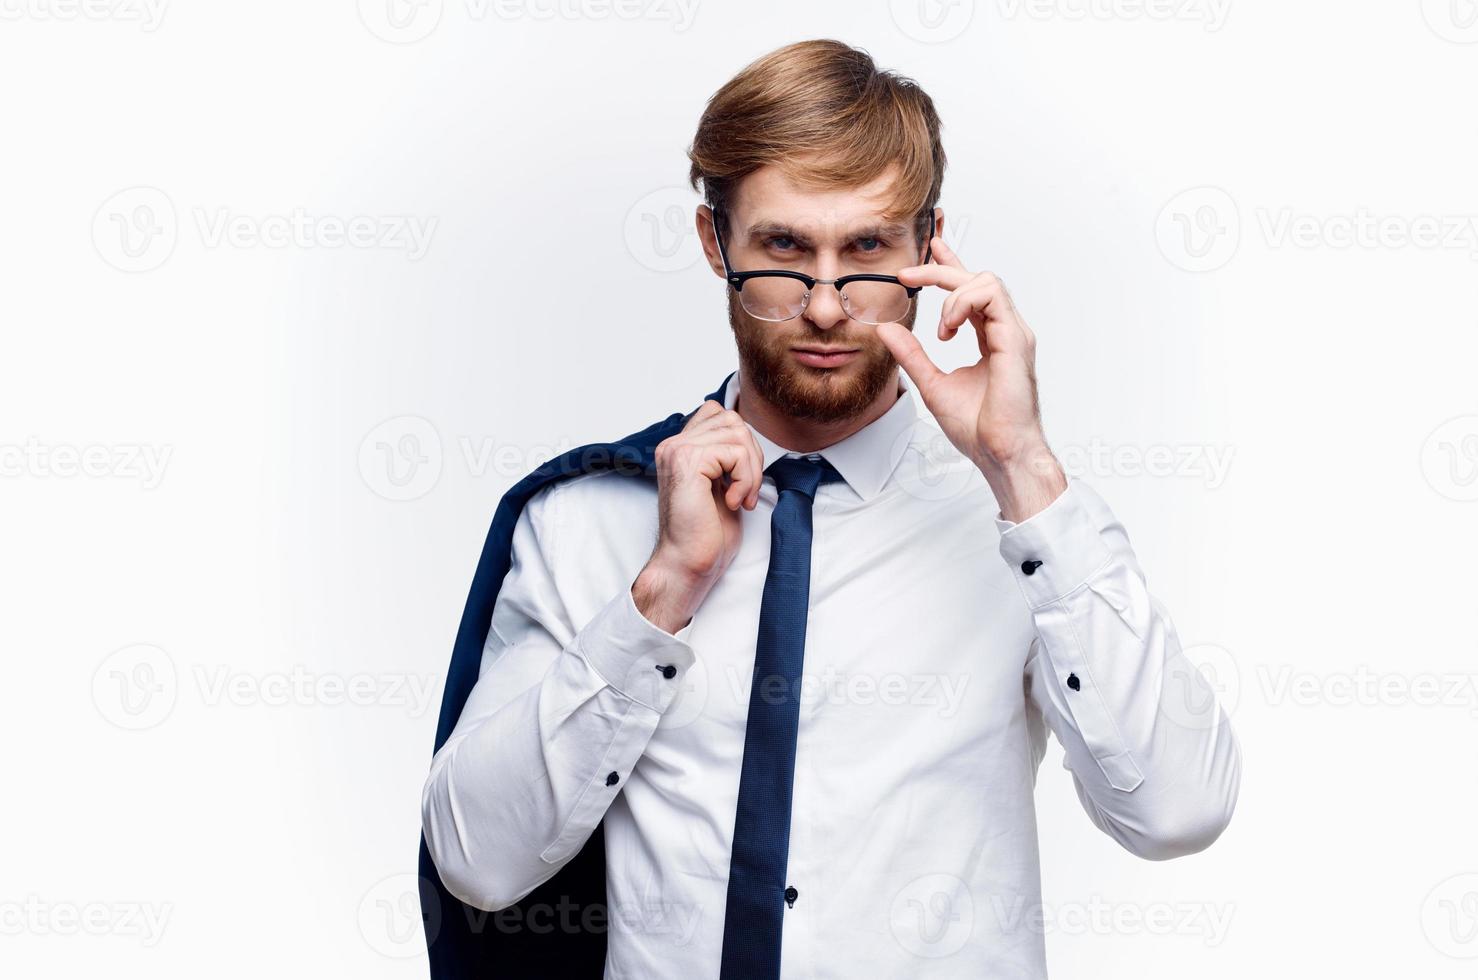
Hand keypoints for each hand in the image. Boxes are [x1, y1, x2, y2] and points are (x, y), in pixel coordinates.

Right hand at [634, 400, 763, 632]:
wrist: (688, 562)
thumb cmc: (706, 532)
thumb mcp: (721, 482)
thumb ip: (727, 453)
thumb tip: (746, 432)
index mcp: (679, 447)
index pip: (718, 412)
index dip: (741, 441)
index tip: (740, 477)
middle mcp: (673, 444)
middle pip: (732, 419)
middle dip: (751, 455)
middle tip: (746, 491)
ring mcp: (677, 450)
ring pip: (737, 434)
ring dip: (750, 470)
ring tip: (740, 497)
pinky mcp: (688, 462)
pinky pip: (735, 453)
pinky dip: (744, 480)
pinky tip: (733, 502)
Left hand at [875, 235, 1066, 521]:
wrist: (1000, 453)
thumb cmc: (978, 428)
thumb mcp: (931, 384)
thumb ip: (912, 354)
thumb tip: (887, 328)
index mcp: (990, 338)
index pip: (971, 289)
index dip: (950, 265)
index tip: (928, 249)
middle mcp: (1005, 330)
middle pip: (976, 278)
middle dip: (940, 268)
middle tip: (906, 274)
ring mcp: (1014, 332)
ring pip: (986, 280)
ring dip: (952, 293)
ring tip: (939, 328)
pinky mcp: (1016, 339)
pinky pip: (991, 296)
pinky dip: (963, 304)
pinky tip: (948, 328)